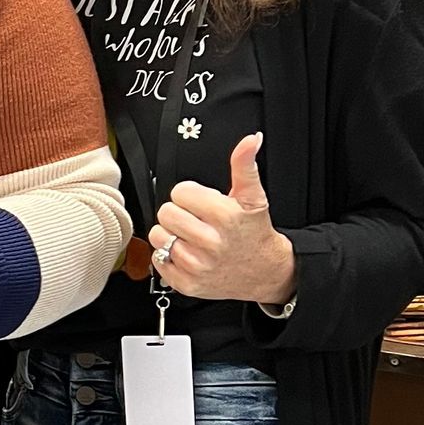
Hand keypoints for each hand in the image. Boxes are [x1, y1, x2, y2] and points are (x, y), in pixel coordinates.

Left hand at [150, 134, 297, 304]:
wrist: (265, 271)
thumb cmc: (254, 233)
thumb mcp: (253, 197)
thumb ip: (244, 166)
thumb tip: (249, 140)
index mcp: (224, 216)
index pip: (180, 192)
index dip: (189, 194)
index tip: (201, 203)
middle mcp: (210, 243)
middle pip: (166, 213)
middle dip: (178, 212)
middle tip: (195, 220)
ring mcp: (198, 266)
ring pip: (158, 236)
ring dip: (171, 234)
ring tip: (191, 237)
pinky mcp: (188, 284)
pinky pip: (158, 260)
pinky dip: (168, 257)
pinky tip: (187, 254)